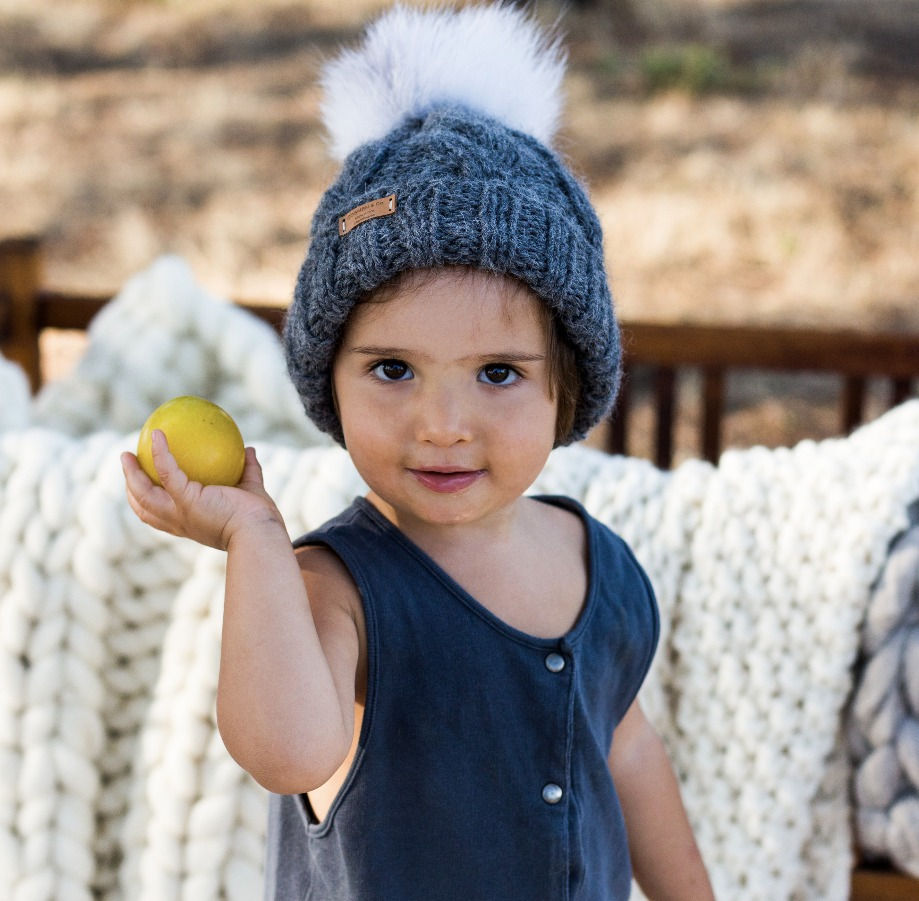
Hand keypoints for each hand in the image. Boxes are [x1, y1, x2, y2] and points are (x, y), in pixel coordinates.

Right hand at [121, 429, 283, 550]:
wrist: (259, 531)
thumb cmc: (258, 517)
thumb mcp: (251, 490)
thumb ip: (249, 469)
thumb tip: (249, 449)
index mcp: (190, 522)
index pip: (160, 515)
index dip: (148, 501)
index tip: (145, 483)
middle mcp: (179, 521)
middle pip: (143, 508)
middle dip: (130, 488)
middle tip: (128, 464)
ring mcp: (179, 512)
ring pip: (143, 494)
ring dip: (131, 473)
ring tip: (126, 454)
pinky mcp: (186, 500)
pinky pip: (167, 471)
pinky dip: (160, 452)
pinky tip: (158, 434)